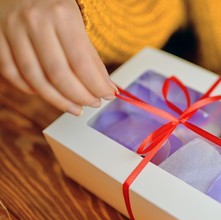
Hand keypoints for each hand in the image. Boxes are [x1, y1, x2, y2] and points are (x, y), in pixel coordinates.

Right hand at [0, 0, 116, 115]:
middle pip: (58, 74)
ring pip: (34, 78)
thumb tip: (106, 88)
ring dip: (58, 100)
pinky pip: (12, 73)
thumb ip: (91, 56)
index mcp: (61, 15)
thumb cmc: (53, 5)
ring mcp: (11, 30)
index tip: (107, 95)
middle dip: (79, 96)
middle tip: (93, 103)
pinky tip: (48, 94)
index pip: (81, 62)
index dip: (96, 85)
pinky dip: (31, 89)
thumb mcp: (76, 22)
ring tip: (76, 107)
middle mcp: (34, 21)